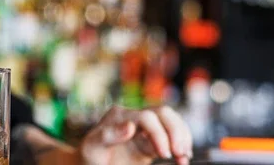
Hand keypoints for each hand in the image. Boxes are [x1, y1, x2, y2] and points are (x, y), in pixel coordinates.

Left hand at [78, 105, 193, 164]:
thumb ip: (108, 136)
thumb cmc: (90, 156)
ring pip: (171, 122)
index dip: (159, 134)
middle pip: (163, 113)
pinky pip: (171, 136)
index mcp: (119, 115)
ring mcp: (144, 127)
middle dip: (176, 131)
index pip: (147, 117)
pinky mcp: (151, 139)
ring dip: (182, 137)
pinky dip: (181, 145)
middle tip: (180, 153)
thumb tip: (131, 126)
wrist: (91, 163)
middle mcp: (134, 117)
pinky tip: (182, 160)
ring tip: (183, 157)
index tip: (163, 155)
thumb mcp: (92, 147)